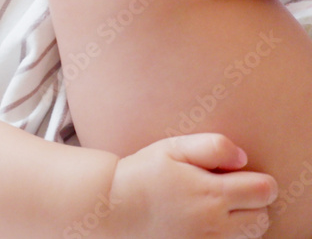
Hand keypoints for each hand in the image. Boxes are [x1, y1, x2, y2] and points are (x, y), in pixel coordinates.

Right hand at [102, 134, 276, 237]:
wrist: (110, 208)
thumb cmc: (141, 173)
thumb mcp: (171, 149)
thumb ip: (212, 146)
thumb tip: (243, 158)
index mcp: (212, 193)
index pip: (265, 190)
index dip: (257, 180)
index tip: (236, 176)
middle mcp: (214, 224)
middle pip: (262, 217)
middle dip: (250, 203)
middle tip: (222, 192)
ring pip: (248, 236)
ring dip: (239, 223)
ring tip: (211, 208)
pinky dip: (222, 236)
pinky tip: (201, 224)